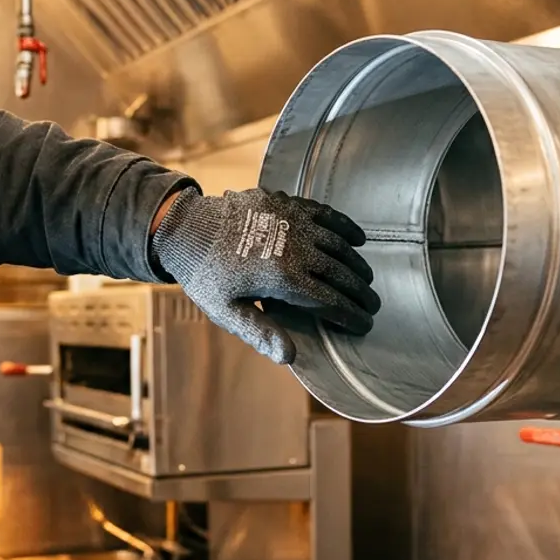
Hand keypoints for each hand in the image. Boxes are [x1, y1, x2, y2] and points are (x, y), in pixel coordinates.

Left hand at [151, 187, 379, 363]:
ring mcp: (292, 221)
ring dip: (356, 263)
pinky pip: (324, 213)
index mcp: (282, 279)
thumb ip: (259, 332)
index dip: (351, 315)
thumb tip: (289, 357)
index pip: (329, 301)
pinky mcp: (286, 202)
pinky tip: (357, 239)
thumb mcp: (225, 311)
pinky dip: (344, 226)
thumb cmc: (205, 275)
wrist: (186, 228)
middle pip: (339, 273)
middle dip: (360, 292)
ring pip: (337, 244)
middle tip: (373, 305)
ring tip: (366, 278)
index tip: (364, 324)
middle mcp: (294, 248)